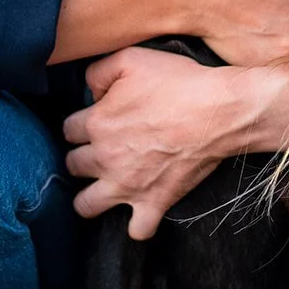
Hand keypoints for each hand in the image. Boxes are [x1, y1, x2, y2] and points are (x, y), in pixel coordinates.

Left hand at [63, 47, 240, 239]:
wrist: (219, 111)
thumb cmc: (179, 82)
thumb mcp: (132, 58)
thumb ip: (98, 71)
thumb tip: (88, 90)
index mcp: (97, 123)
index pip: (68, 129)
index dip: (82, 122)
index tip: (97, 119)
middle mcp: (104, 158)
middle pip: (72, 165)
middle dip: (82, 156)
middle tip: (102, 149)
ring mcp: (127, 185)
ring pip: (86, 205)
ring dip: (90, 197)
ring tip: (103, 187)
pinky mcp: (154, 202)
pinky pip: (137, 230)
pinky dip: (137, 225)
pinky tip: (140, 213)